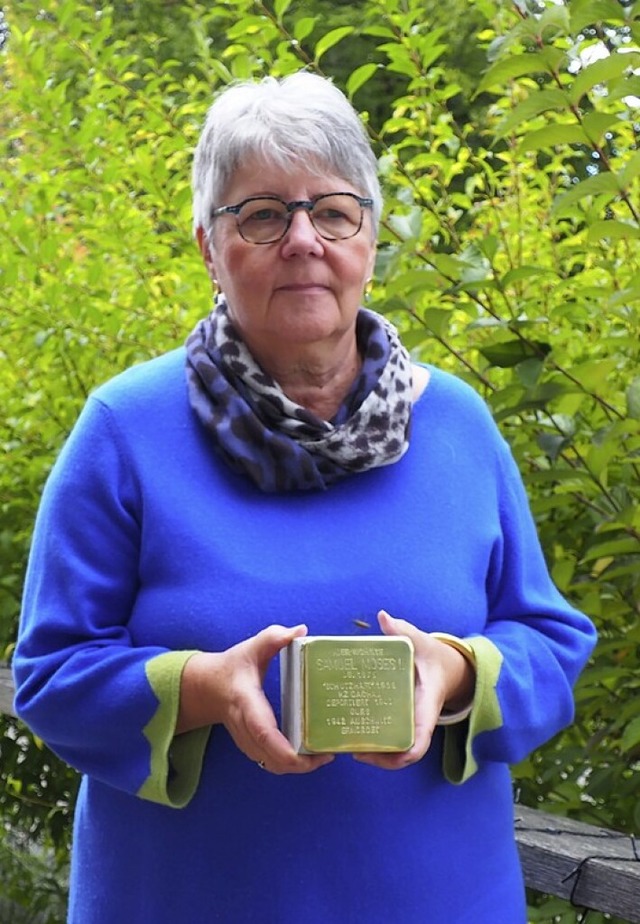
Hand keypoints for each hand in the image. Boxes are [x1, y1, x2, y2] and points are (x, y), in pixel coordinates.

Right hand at [177, 624, 333, 774]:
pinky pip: (270, 763)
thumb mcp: (252, 647)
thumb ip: (274, 637)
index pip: (261, 729)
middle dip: (299, 764)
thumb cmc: (233, 667)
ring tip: (324, 756)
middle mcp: (244, 725)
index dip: (281, 746)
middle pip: (269, 756)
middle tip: (327, 755)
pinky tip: (310, 756)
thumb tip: (300, 631)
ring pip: (270, 764)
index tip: (303, 753)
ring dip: (296, 767)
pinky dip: (289, 765)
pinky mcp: (250, 746)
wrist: (208, 687)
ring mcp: (246, 739)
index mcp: (246, 701)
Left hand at [353, 610, 474, 770]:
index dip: (405, 753)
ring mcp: (410, 724)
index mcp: (426, 706)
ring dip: (376, 756)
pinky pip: (390, 740)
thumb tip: (383, 616)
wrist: (444, 667)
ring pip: (396, 752)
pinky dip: (376, 746)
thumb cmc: (431, 656)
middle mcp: (419, 721)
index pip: (420, 740)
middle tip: (354, 752)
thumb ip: (403, 631)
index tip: (385, 753)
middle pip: (405, 754)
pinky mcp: (400, 721)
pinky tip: (353, 738)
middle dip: (383, 760)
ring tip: (348, 749)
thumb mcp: (421, 642)